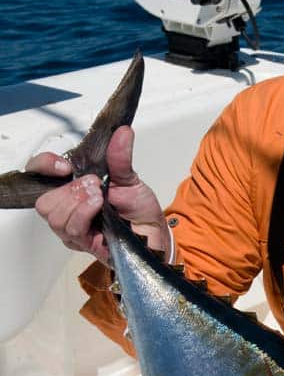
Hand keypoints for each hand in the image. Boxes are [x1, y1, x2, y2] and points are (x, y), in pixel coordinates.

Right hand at [27, 125, 168, 264]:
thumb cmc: (138, 209)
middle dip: (69, 188)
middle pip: (43, 201)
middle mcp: (68, 208)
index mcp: (72, 187)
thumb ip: (120, 156)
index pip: (38, 174)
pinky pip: (72, 229)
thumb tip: (122, 133)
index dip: (43, 167)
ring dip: (78, 202)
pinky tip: (98, 207)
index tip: (63, 166)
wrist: (154, 233)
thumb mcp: (129, 177)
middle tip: (94, 184)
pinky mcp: (84, 243)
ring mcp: (74, 228)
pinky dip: (84, 213)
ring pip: (55, 216)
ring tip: (99, 197)